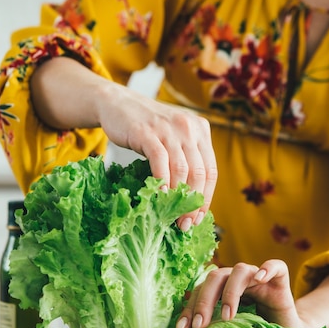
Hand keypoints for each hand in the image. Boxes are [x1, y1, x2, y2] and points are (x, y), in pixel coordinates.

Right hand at [97, 84, 217, 229]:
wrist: (117, 103)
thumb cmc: (145, 128)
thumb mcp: (173, 137)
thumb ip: (185, 159)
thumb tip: (190, 200)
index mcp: (201, 130)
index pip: (211, 170)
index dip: (206, 197)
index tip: (199, 218)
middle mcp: (189, 128)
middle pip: (199, 173)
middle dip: (194, 203)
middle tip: (186, 224)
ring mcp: (169, 129)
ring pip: (182, 170)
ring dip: (178, 198)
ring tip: (173, 218)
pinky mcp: (148, 132)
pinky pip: (160, 162)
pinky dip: (162, 182)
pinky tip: (159, 197)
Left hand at [176, 259, 301, 327]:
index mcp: (223, 292)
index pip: (201, 291)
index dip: (190, 308)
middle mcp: (238, 281)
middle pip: (215, 277)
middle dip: (203, 301)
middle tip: (200, 325)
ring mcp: (259, 278)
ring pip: (239, 270)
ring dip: (230, 292)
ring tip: (228, 317)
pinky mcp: (280, 281)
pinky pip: (275, 265)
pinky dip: (267, 269)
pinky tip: (260, 278)